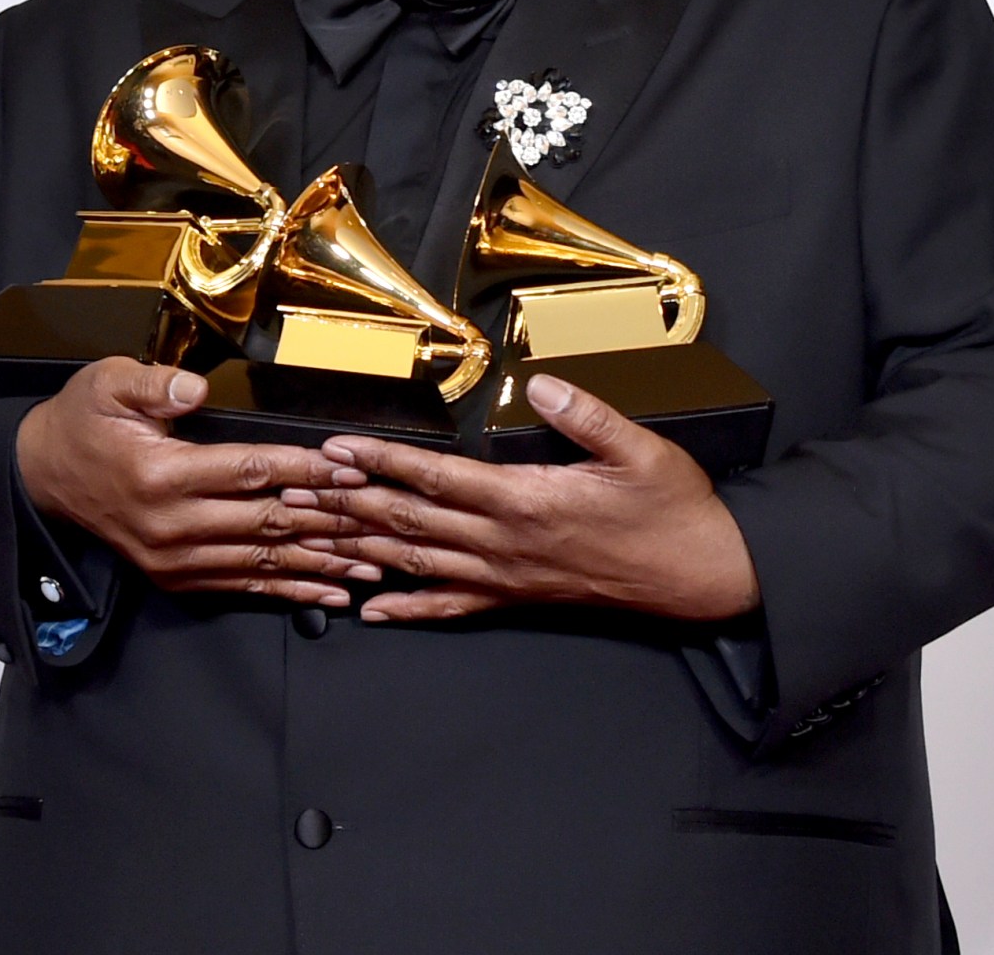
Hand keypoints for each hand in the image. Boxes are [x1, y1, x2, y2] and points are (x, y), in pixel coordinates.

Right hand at [16, 358, 378, 606]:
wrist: (42, 476)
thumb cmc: (82, 423)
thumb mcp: (105, 384)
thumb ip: (154, 384)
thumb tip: (194, 387)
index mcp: (162, 475)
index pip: (250, 471)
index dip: (305, 470)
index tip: (349, 467)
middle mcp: (172, 525)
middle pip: (268, 522)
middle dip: (330, 521)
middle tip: (382, 520)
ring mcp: (175, 559)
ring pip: (264, 562)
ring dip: (322, 564)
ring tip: (372, 563)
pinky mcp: (177, 578)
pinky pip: (243, 587)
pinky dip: (291, 592)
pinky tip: (330, 593)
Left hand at [284, 374, 761, 623]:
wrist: (701, 575)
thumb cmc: (673, 507)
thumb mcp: (640, 449)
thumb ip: (586, 414)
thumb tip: (541, 381)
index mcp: (527, 500)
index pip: (436, 479)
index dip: (381, 463)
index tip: (335, 448)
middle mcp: (504, 544)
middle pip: (408, 523)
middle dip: (346, 506)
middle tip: (292, 494)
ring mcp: (507, 577)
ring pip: (416, 563)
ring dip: (358, 550)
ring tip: (310, 539)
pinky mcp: (517, 598)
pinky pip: (451, 607)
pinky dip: (406, 608)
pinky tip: (369, 611)